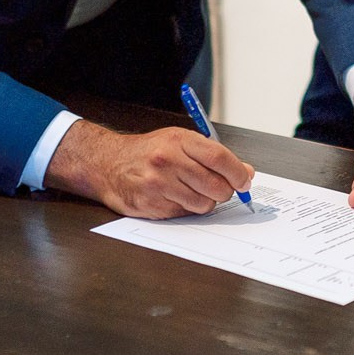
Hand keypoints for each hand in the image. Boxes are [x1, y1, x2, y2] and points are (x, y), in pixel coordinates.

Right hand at [45, 119, 253, 217]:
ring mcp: (158, 184)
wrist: (107, 163)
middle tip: (221, 188)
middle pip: (215, 185)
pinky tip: (174, 197)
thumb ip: (212, 155)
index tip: (245, 181)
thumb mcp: (179, 141)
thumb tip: (245, 172)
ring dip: (205, 201)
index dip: (238, 173)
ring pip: (204, 204)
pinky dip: (187, 208)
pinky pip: (185, 214)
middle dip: (225, 191)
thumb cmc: (148, 151)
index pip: (219, 158)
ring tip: (192, 190)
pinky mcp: (150, 205)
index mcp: (179, 140)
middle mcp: (167, 161)